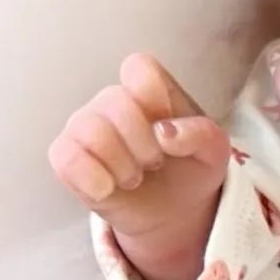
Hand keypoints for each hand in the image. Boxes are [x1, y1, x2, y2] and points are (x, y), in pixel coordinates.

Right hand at [47, 53, 230, 244]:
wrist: (174, 211)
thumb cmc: (190, 169)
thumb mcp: (214, 151)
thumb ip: (201, 133)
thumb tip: (165, 133)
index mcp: (148, 89)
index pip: (138, 68)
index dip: (156, 99)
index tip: (168, 130)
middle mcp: (112, 102)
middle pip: (115, 100)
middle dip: (143, 142)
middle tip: (155, 163)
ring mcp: (86, 127)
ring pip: (88, 128)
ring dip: (121, 163)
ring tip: (134, 178)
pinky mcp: (68, 158)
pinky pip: (65, 158)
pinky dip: (92, 179)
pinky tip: (109, 188)